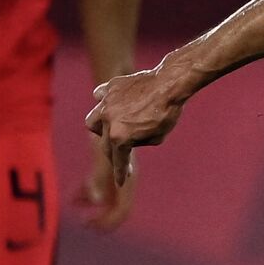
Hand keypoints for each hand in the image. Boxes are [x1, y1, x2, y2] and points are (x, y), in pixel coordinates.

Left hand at [74, 138, 134, 230]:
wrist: (116, 109)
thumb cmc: (110, 131)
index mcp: (126, 178)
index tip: (90, 225)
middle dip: (100, 216)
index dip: (108, 222)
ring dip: (90, 202)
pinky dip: (88, 190)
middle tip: (85, 223)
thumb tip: (97, 200)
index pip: (121, 210)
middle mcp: (123, 177)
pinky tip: (74, 194)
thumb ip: (100, 177)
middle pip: (115, 206)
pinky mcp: (109, 163)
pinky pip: (99, 183)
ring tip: (74, 204)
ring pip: (106, 195)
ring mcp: (117, 171)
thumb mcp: (103, 155)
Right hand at [85, 67, 185, 186]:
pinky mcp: (110, 88)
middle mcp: (108, 121)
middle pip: (105, 144)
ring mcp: (106, 103)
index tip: (121, 181)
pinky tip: (112, 104)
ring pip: (93, 121)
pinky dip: (104, 102)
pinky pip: (100, 97)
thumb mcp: (157, 137)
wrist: (170, 83)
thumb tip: (129, 138)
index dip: (120, 172)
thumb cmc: (167, 112)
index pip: (118, 160)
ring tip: (110, 129)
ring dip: (100, 129)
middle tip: (121, 157)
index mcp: (120, 137)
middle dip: (114, 154)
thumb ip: (138, 141)